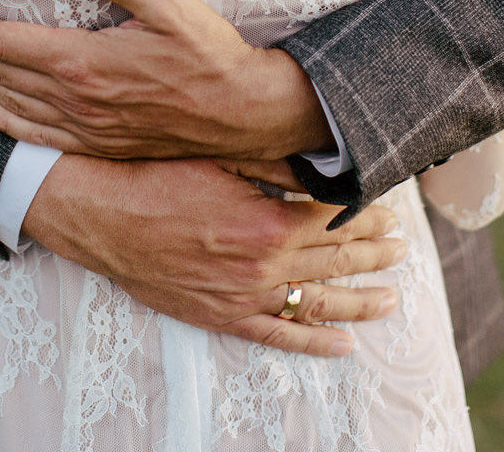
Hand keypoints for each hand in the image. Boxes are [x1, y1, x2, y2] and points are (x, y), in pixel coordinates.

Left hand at [0, 0, 333, 159]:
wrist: (242, 113)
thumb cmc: (209, 52)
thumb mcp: (165, 2)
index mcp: (83, 61)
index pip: (4, 41)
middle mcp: (75, 100)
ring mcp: (84, 128)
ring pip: (9, 103)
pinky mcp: (97, 145)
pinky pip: (34, 137)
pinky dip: (1, 118)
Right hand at [24, 156, 403, 356]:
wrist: (101, 216)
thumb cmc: (157, 176)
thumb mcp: (221, 158)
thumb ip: (277, 164)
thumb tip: (324, 158)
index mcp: (267, 222)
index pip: (335, 220)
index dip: (366, 213)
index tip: (388, 209)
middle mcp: (262, 266)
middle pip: (335, 261)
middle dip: (374, 253)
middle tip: (401, 246)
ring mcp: (243, 297)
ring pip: (318, 304)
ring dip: (360, 300)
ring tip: (392, 297)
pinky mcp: (221, 316)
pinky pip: (277, 336)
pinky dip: (313, 343)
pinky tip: (344, 345)